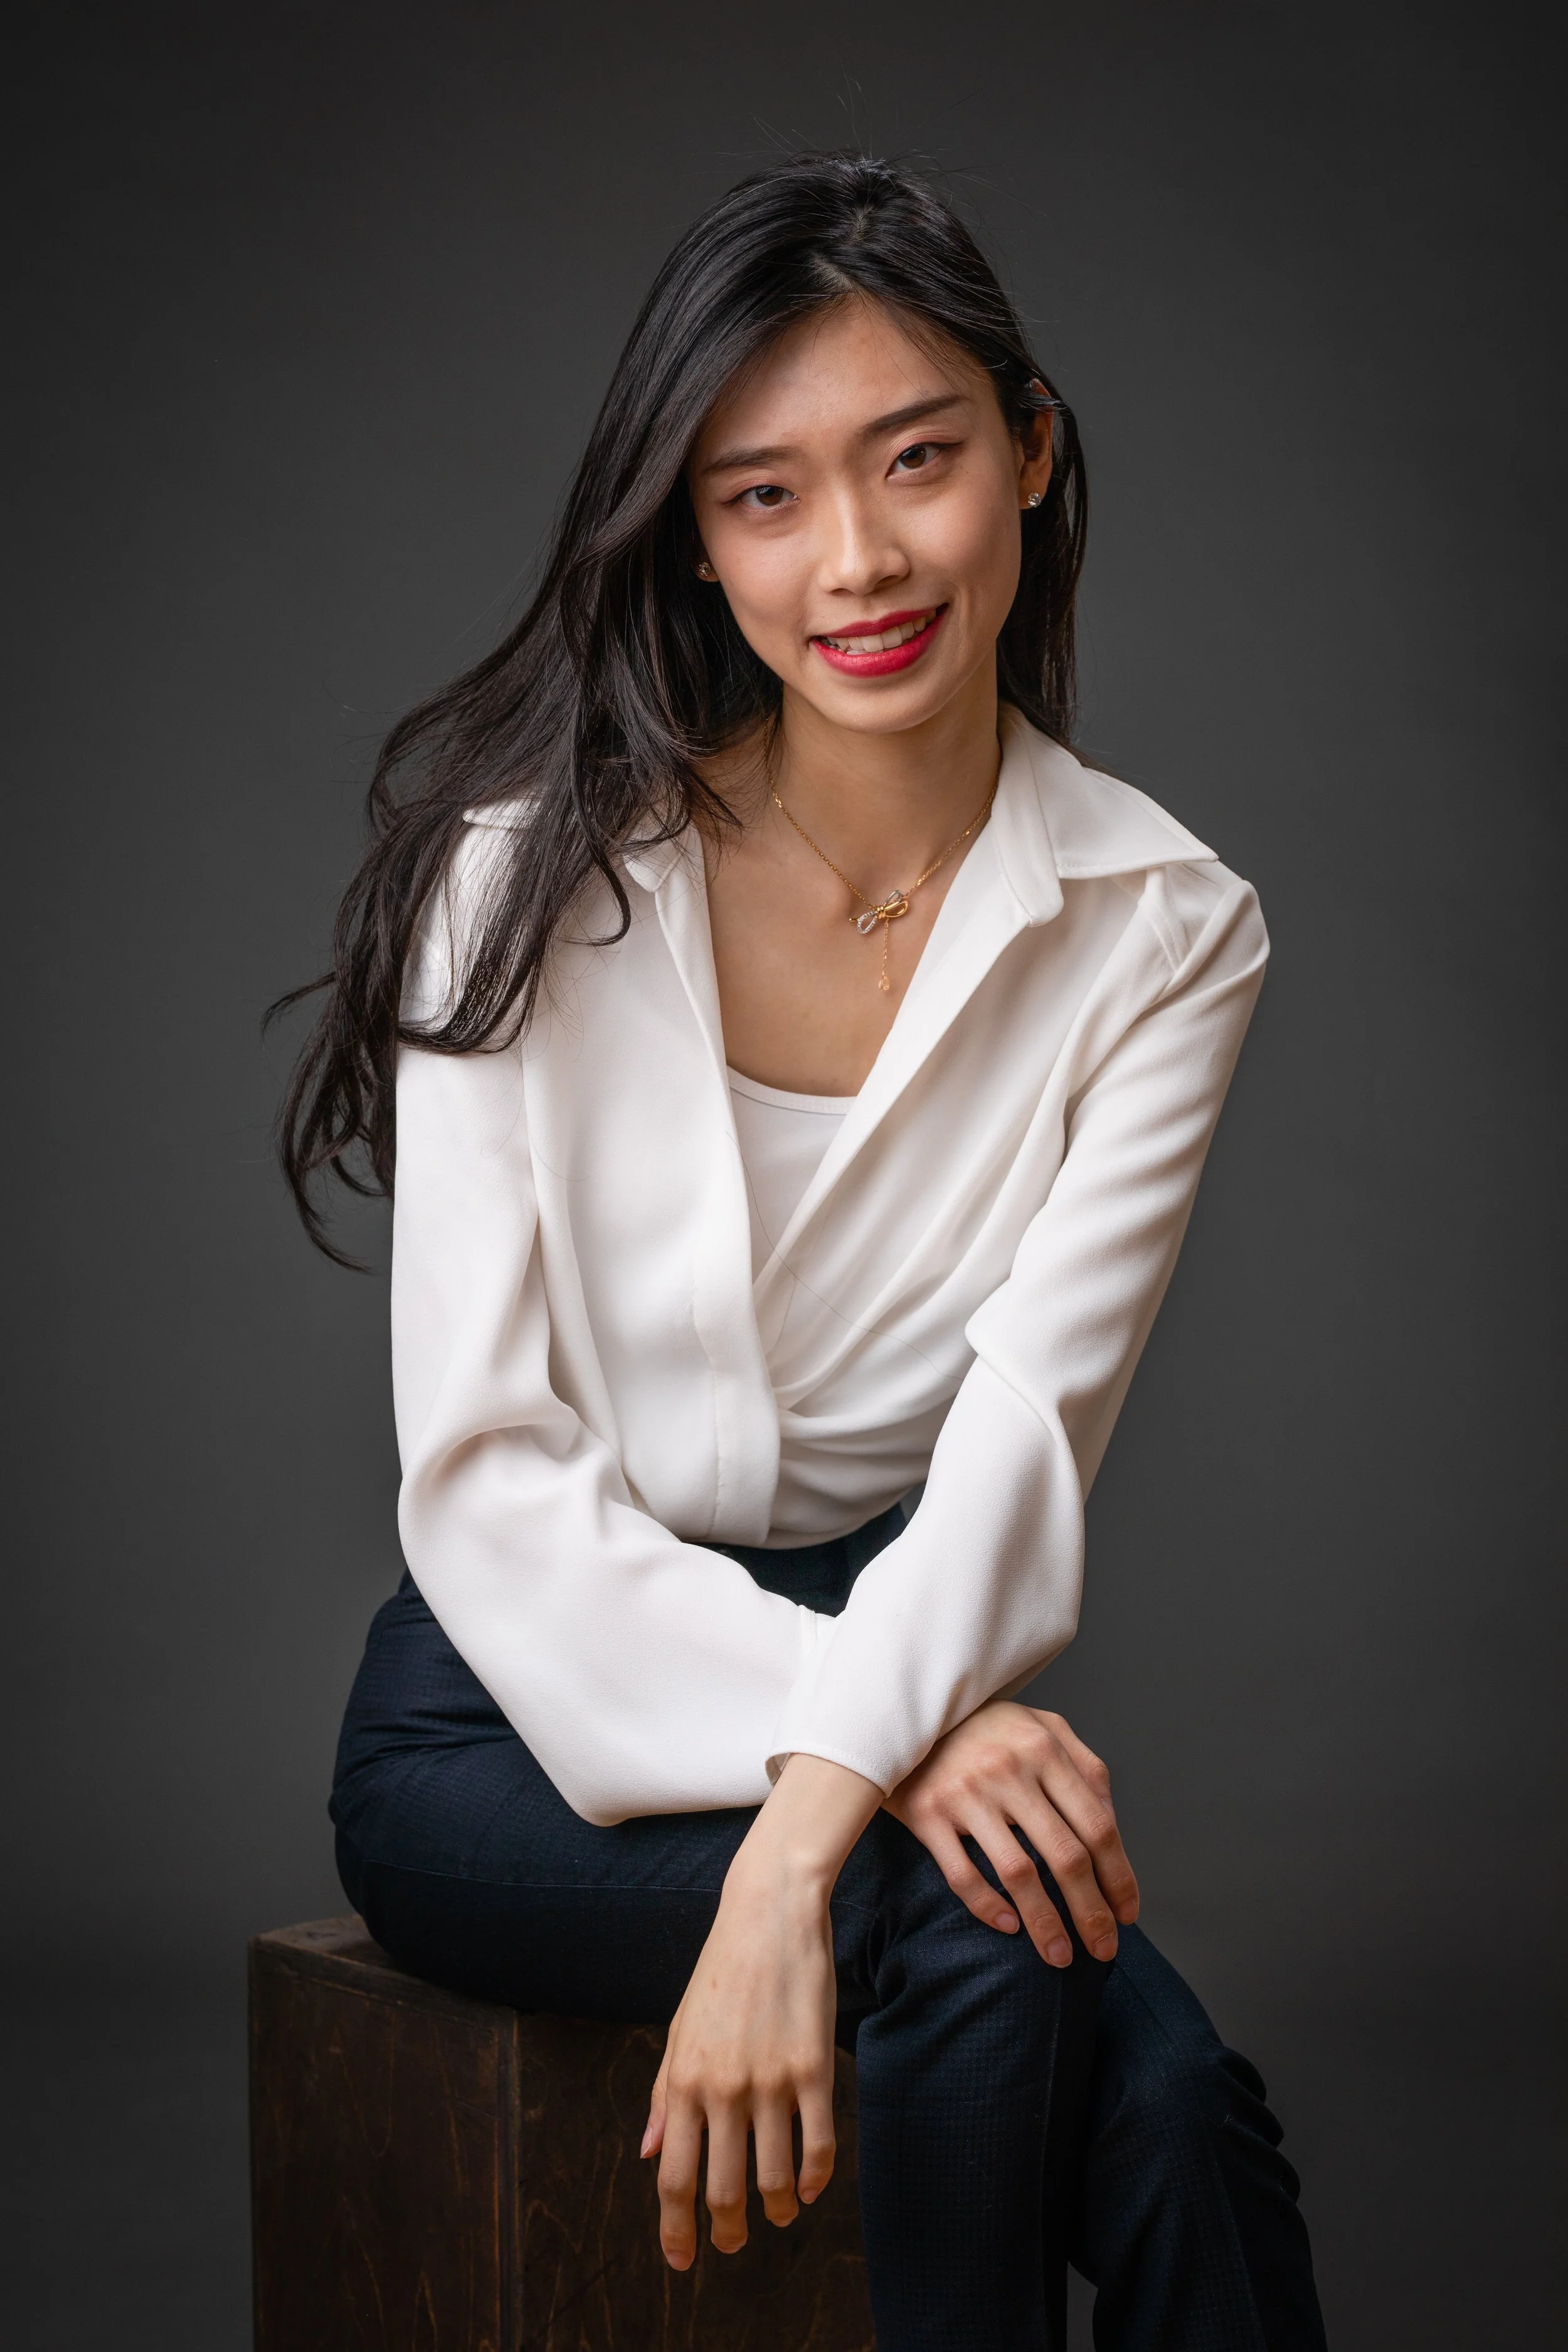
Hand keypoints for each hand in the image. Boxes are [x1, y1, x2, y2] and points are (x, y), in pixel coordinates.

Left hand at [642, 1754, 880, 2267]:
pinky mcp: (813, 2067)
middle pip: (722, 2189)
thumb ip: (665, 2095)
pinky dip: (816, 2178)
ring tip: (780, 2214)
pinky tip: (813, 2187)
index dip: (676, 2229)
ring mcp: (770, 2079)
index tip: (682, 2260)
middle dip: (728, 2231)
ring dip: (777, 2207)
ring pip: (774, 2176)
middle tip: (735, 2244)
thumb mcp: (680, 2031)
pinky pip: (818, 2144)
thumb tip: (650, 2154)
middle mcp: (722, 2088)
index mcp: (683, 2080)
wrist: (767, 1913)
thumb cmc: (721, 1972)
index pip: (675, 2176)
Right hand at [884, 1701, 1137, 1966]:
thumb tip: (1112, 1825)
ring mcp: (965, 1792)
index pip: (1096, 1825)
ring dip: (1045, 1923)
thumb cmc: (989, 1728)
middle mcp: (1008, 1769)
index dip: (1118, 1876)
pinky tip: (1009, 1928)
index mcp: (1045, 1748)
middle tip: (1104, 1950)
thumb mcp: (1045, 1728)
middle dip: (1091, 1912)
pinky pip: (961, 1873)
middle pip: (1065, 1856)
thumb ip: (1085, 1768)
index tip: (1127, 1914)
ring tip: (1060, 1957)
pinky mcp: (926, 1811)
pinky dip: (987, 1907)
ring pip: (1018, 1872)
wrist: (909, 1712)